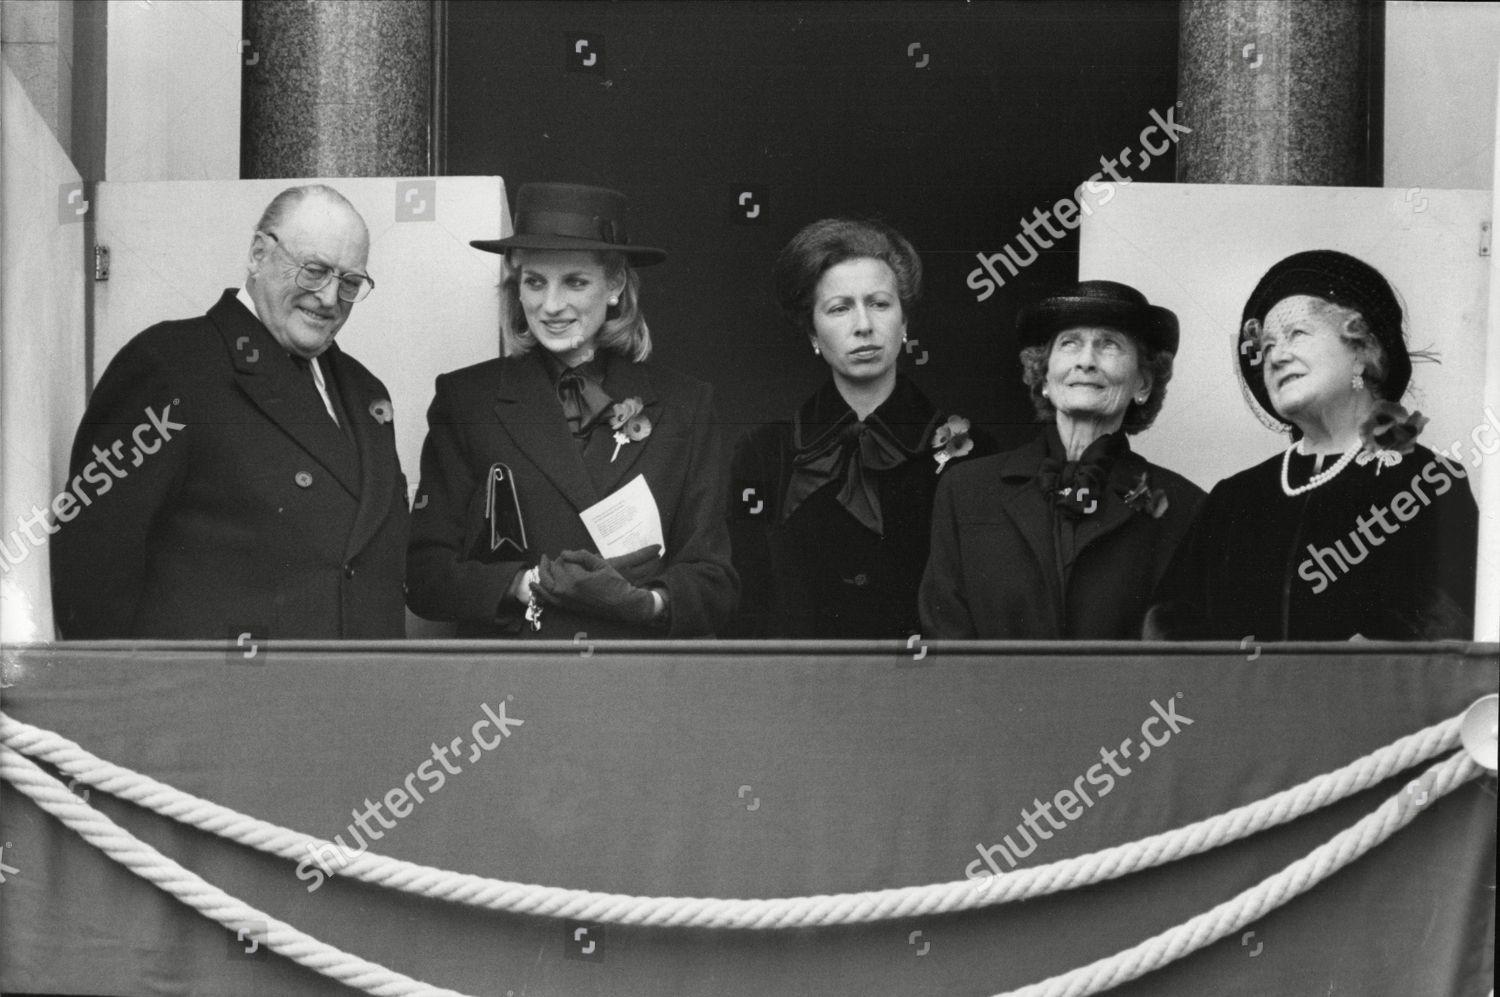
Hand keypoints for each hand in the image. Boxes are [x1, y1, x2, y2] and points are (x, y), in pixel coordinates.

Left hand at [536, 547, 659, 624]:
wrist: (623, 605)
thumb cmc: (616, 585)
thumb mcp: (601, 564)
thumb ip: (581, 556)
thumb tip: (564, 553)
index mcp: (576, 579)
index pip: (564, 562)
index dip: (567, 556)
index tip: (573, 555)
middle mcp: (568, 590)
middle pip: (553, 572)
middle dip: (554, 563)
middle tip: (557, 558)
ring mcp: (566, 600)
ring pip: (546, 584)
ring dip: (542, 573)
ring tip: (542, 564)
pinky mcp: (568, 607)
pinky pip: (548, 599)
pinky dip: (539, 592)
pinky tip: (533, 586)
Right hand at [563, 545, 662, 585]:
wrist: (578, 591)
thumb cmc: (583, 573)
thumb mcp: (590, 559)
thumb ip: (600, 553)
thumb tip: (611, 547)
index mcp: (618, 565)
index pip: (639, 556)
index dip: (650, 551)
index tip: (658, 546)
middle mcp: (624, 576)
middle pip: (646, 568)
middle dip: (654, 560)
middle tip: (660, 554)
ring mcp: (625, 586)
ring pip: (644, 577)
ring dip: (652, 570)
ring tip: (658, 563)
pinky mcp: (624, 593)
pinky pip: (639, 585)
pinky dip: (646, 580)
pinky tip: (649, 578)